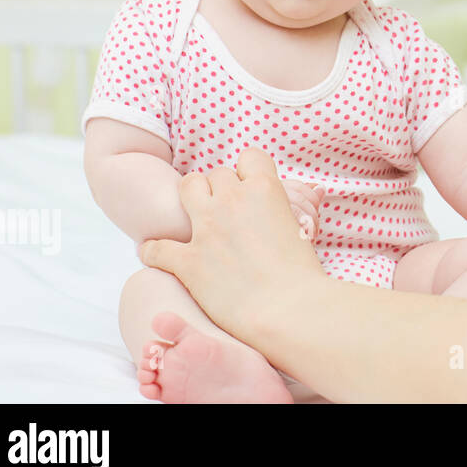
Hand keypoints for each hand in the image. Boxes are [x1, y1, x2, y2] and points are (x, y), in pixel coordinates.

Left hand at [138, 147, 325, 342]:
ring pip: (187, 188)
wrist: (288, 310)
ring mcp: (206, 229)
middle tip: (227, 209)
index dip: (250, 171)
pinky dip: (154, 250)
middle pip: (217, 174)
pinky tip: (158, 254)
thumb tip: (312, 192)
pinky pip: (157, 247)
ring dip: (190, 199)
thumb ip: (293, 208)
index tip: (251, 187)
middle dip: (221, 188)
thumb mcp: (305, 228)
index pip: (250, 156)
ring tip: (195, 217)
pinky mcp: (188, 261)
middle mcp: (232, 201)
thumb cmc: (304, 275)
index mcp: (265, 189)